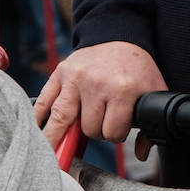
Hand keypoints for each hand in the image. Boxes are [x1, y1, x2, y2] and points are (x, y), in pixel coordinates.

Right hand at [34, 42, 167, 154]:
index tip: (118, 127)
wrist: (117, 34)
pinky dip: (38, 118)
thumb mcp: (153, 90)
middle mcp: (96, 84)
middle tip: (99, 125)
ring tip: (50, 156)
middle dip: (95, 132)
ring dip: (58, 138)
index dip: (116, 134)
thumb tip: (142, 154)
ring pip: (61, 120)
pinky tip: (36, 131)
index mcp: (122, 90)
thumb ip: (150, 124)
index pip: (112, 132)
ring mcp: (75, 78)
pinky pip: (44, 101)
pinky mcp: (60, 73)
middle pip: (88, 129)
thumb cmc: (136, 67)